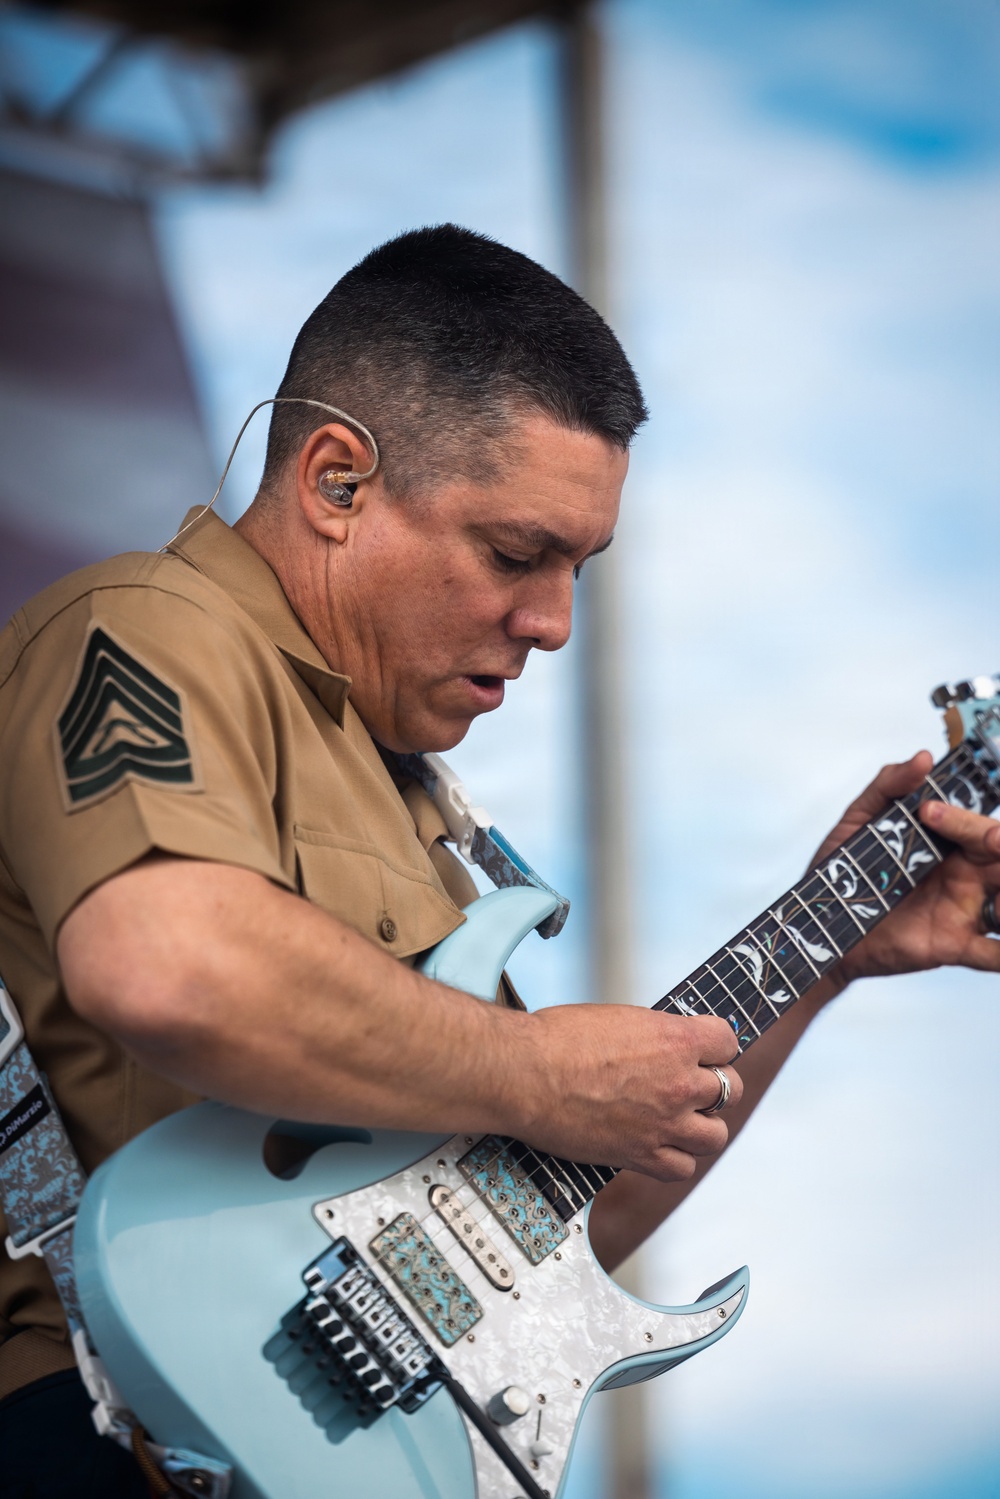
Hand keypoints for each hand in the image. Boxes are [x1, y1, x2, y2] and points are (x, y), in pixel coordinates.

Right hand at [515, 1005, 742, 1180]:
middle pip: (731, 1089)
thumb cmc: (558, 1038)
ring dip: (702, 1127)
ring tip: (680, 1120)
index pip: (728, 1041)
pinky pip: (683, 1168)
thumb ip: (654, 1036)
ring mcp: (664, 1123)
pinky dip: (676, 1160)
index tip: (702, 1050)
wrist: (524, 1074)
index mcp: (675, 1039)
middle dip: (713, 1086)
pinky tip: (659, 1145)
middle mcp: (679, 1083)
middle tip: (688, 1085)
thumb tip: (666, 1046)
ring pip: (716, 1135)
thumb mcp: (619, 1019)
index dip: (715, 1045)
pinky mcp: (641, 1155)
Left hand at [810, 751, 999, 985]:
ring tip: (998, 903)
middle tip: (989, 842)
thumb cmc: (842, 869)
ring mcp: (964, 909)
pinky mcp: (954, 945)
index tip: (928, 814)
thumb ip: (889, 785)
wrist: (819, 923)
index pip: (978, 826)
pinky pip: (993, 955)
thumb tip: (923, 758)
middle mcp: (967, 873)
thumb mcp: (858, 820)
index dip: (966, 821)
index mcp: (951, 841)